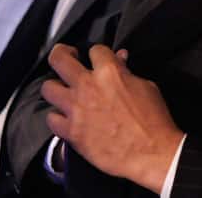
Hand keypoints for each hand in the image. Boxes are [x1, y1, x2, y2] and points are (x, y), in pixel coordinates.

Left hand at [42, 44, 183, 193]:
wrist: (152, 152)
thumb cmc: (153, 122)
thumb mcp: (147, 87)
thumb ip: (127, 72)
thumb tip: (120, 61)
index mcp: (110, 72)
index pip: (95, 49)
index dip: (98, 53)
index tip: (98, 58)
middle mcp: (88, 87)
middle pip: (59, 59)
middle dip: (61, 54)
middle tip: (66, 58)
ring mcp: (76, 109)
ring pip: (48, 88)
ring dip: (56, 88)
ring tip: (63, 91)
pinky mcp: (71, 132)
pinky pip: (51, 119)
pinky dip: (57, 118)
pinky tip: (66, 118)